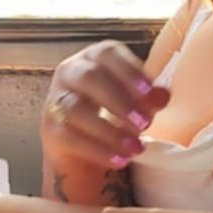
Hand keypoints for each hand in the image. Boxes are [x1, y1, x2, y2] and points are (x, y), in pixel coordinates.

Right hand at [43, 40, 170, 168]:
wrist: (84, 147)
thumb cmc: (113, 113)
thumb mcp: (136, 103)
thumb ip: (149, 98)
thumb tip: (162, 95)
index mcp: (94, 58)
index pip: (107, 53)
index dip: (129, 70)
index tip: (150, 92)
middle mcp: (70, 72)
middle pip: (88, 77)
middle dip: (119, 100)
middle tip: (146, 123)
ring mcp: (56, 101)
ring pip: (75, 109)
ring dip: (109, 130)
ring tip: (136, 148)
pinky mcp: (50, 131)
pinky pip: (70, 137)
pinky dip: (97, 150)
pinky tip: (119, 159)